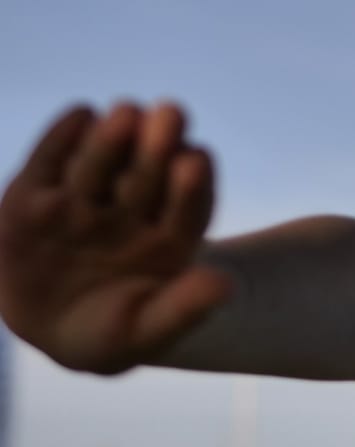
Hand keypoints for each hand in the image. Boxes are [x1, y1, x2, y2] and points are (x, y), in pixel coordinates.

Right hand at [0, 102, 229, 373]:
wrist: (49, 331)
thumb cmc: (112, 334)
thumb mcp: (147, 331)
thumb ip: (185, 308)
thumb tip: (227, 286)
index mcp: (170, 237)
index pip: (188, 205)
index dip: (193, 184)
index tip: (195, 160)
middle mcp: (132, 209)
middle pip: (149, 173)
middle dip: (159, 145)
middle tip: (171, 112)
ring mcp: (85, 199)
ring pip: (103, 163)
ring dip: (115, 137)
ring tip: (127, 113)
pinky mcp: (35, 194)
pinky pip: (51, 160)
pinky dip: (63, 138)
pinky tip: (81, 115)